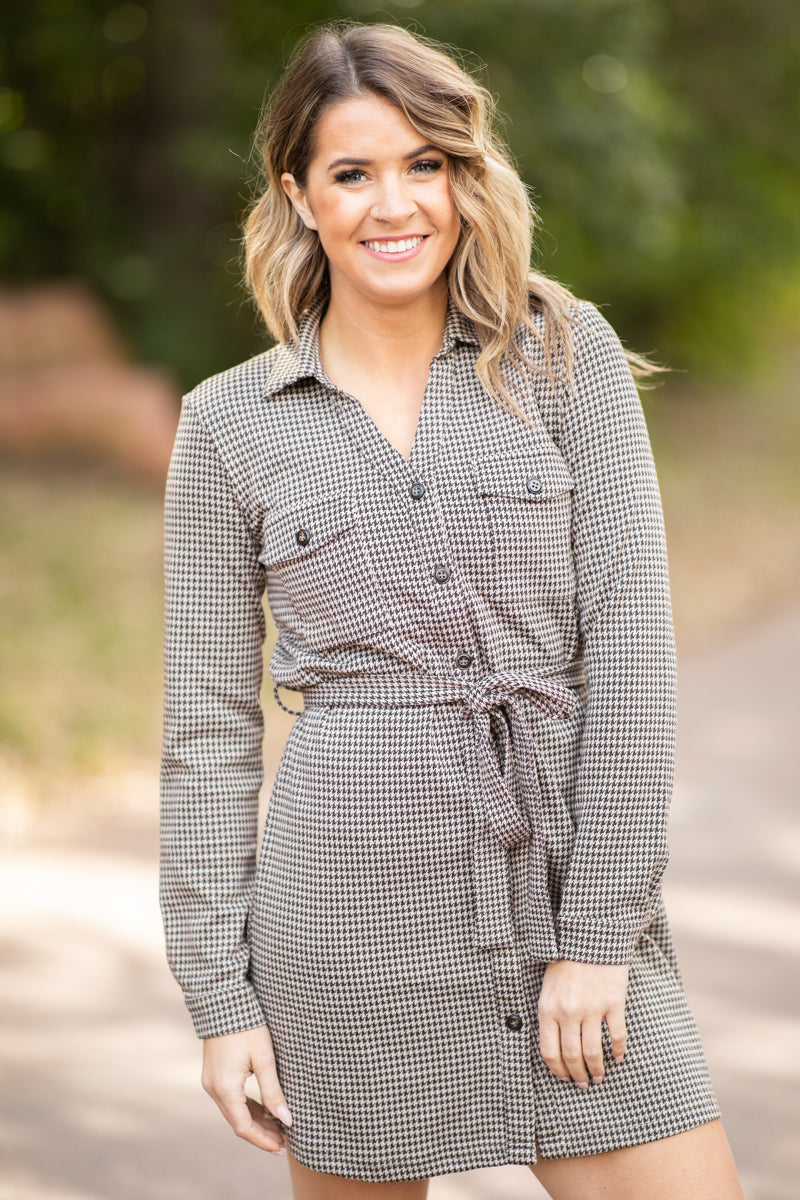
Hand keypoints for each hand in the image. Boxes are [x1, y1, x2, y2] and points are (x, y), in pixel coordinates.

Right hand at [201, 1025, 292, 1153]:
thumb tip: (287, 1119)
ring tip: (278, 1129)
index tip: (282, 1148)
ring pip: (234, 1112)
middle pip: (238, 1122)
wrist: (223, 1001)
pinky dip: (247, 1108)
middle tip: (284, 1142)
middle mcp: (213, 1089)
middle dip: (261, 1134)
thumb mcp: (264, 1058)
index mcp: (225, 1088)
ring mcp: (211, 1082)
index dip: (262, 1140)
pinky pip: (231, 1099)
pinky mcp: (214, 1075)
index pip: (243, 1127)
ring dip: (255, 1121)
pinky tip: (264, 1111)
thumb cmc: (247, 1026)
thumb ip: (273, 1091)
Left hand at [537, 959, 628, 1087]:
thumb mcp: (547, 987)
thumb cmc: (565, 961)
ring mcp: (591, 1008)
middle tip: (584, 1084)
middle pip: (572, 1056)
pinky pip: (616, 1036)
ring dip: (597, 1069)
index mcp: (547, 1008)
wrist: (589, 936)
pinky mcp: (613, 1003)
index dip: (557, 1070)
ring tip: (599, 1077)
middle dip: (578, 1076)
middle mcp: (568, 1011)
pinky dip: (618, 1051)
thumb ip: (549, 1014)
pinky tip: (618, 1058)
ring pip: (593, 1052)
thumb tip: (553, 1047)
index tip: (564, 1079)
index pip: (549, 1051)